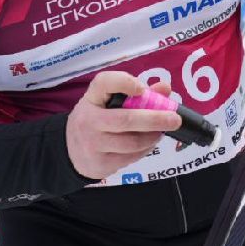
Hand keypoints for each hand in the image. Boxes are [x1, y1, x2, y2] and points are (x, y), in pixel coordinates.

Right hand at [66, 71, 180, 180]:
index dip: (124, 83)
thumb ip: (138, 93)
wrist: (69, 151)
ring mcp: (93, 144)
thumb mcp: (108, 102)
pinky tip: (148, 143)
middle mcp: (89, 120)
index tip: (142, 88)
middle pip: (126, 119)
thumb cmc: (96, 120)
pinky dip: (145, 150)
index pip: (104, 83)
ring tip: (160, 132)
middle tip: (174, 119)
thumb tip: (165, 88)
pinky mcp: (100, 163)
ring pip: (132, 142)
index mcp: (92, 98)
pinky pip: (130, 157)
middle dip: (155, 119)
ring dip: (152, 137)